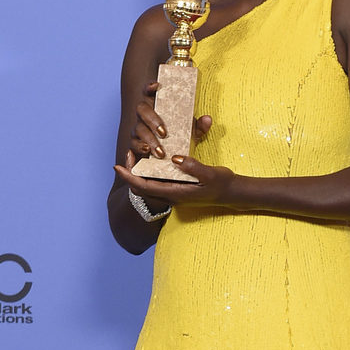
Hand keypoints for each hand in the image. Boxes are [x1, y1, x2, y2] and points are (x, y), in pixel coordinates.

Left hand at [112, 148, 237, 206]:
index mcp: (175, 193)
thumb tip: (175, 158)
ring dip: (138, 173)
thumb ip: (193, 167)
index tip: (118, 165)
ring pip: (147, 186)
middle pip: (140, 188)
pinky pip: (156, 183)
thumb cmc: (222, 184)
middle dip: (130, 173)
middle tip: (128, 153)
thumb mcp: (210, 174)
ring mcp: (173, 193)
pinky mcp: (177, 189)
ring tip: (136, 155)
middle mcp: (171, 196)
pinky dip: (148, 173)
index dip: (129, 177)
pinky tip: (151, 160)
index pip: (143, 187)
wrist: (231, 193)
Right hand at [127, 81, 212, 164]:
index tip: (157, 85)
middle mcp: (144, 113)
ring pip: (138, 129)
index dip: (150, 87)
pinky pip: (133, 144)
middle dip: (152, 121)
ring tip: (160, 151)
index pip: (149, 91)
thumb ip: (198, 125)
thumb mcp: (189, 129)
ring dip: (148, 139)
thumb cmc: (177, 133)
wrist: (165, 149)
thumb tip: (207, 119)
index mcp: (155, 104)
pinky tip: (146, 151)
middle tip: (163, 133)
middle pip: (142, 110)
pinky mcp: (135, 141)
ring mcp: (138, 126)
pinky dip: (138, 148)